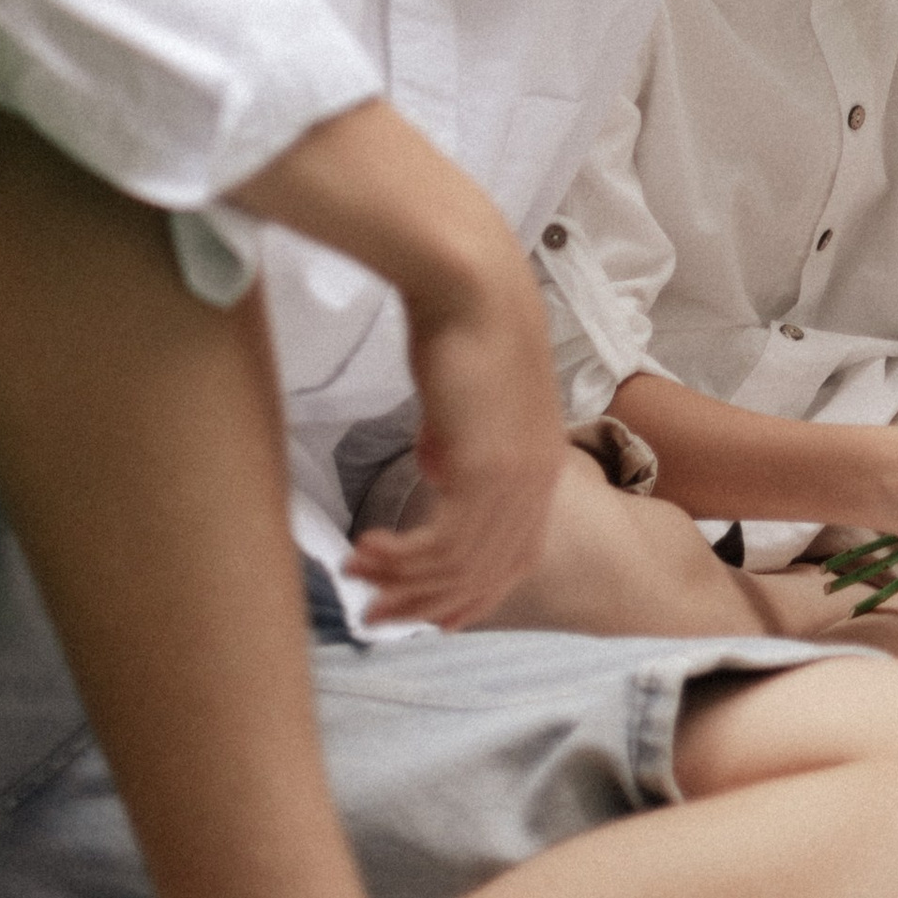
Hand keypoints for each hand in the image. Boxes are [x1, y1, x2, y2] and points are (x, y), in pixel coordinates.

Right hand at [226, 95, 568, 629]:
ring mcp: (513, 477)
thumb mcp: (468, 397)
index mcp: (540, 462)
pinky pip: (441, 543)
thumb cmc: (465, 325)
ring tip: (358, 584)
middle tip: (378, 614)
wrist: (471, 282)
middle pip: (486, 572)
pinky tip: (366, 550)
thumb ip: (459, 439)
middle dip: (430, 602)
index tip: (432, 614)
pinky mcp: (482, 470)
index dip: (474, 591)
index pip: (516, 553)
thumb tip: (438, 468)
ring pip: (460, 565)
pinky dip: (403, 559)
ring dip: (405, 584)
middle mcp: (534, 478)